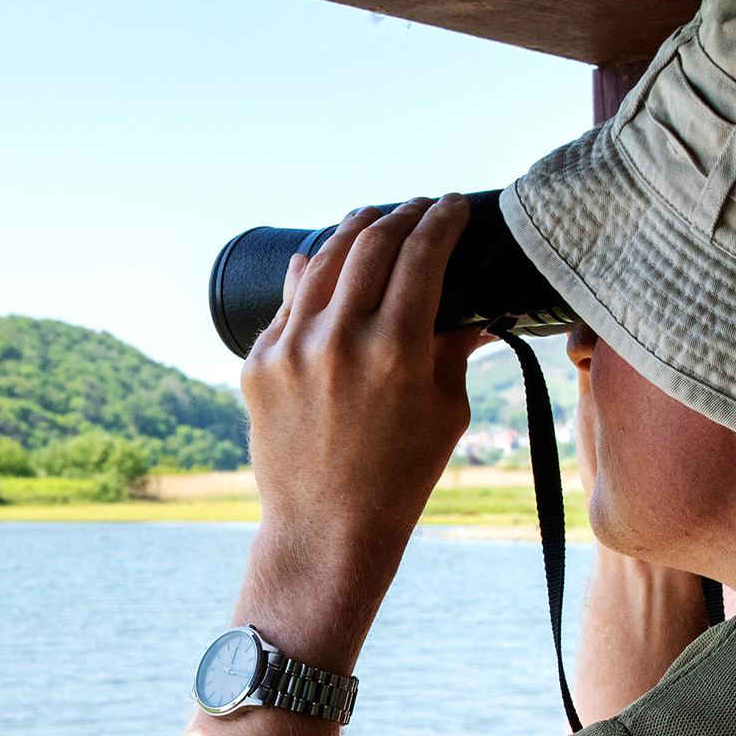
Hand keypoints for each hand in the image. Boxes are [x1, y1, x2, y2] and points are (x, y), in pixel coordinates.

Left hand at [235, 196, 483, 667]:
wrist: (326, 530)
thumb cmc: (400, 476)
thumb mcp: (446, 410)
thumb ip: (456, 346)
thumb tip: (477, 303)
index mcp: (396, 350)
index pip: (423, 254)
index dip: (441, 219)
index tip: (452, 206)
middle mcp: (339, 340)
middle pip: (372, 244)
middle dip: (402, 215)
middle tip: (419, 207)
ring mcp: (291, 349)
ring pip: (322, 260)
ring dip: (352, 230)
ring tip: (372, 218)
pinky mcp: (258, 364)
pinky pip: (289, 303)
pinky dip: (311, 277)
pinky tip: (323, 263)